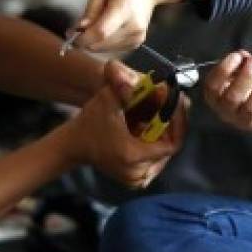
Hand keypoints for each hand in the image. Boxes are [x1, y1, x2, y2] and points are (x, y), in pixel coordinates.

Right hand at [67, 60, 187, 188]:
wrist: (73, 145)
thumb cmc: (89, 122)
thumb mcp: (107, 99)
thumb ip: (123, 86)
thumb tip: (133, 72)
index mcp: (133, 156)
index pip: (172, 143)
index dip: (178, 122)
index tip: (177, 101)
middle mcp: (138, 173)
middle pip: (169, 146)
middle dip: (171, 122)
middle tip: (170, 100)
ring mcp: (137, 179)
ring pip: (163, 152)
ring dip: (164, 131)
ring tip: (159, 110)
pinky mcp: (135, 179)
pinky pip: (155, 159)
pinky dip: (155, 141)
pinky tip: (149, 125)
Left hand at [75, 0, 186, 52]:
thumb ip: (91, 10)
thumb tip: (78, 29)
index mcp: (124, 9)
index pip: (100, 33)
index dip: (81, 38)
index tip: (69, 34)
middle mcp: (133, 27)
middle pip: (101, 44)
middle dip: (84, 40)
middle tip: (77, 27)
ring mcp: (137, 36)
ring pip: (105, 49)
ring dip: (93, 41)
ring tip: (94, 22)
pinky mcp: (137, 41)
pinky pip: (113, 48)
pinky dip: (103, 41)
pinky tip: (105, 26)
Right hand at [203, 51, 251, 133]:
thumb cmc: (242, 82)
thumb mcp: (236, 70)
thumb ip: (238, 62)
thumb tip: (244, 56)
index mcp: (213, 97)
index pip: (212, 86)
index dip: (224, 70)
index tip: (237, 56)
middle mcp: (225, 112)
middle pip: (232, 98)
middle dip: (246, 76)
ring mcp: (243, 121)